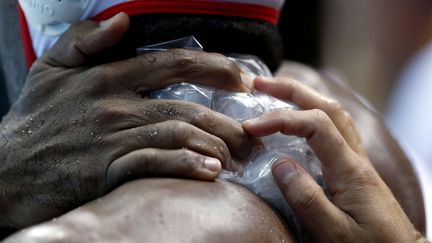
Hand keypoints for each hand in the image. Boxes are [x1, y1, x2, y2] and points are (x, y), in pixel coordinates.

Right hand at [0, 13, 253, 228]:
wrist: (6, 170)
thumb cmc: (34, 119)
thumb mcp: (50, 68)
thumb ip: (83, 40)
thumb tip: (122, 20)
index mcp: (106, 76)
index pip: (172, 64)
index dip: (215, 68)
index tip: (242, 79)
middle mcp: (114, 105)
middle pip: (187, 106)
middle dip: (227, 119)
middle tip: (250, 133)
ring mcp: (113, 138)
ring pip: (179, 135)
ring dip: (215, 146)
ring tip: (236, 156)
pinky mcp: (109, 170)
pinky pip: (158, 165)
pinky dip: (187, 166)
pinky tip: (209, 172)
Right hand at [243, 77, 425, 242]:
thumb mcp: (335, 233)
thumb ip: (307, 199)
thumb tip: (279, 163)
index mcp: (350, 169)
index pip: (315, 124)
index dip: (280, 119)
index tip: (251, 128)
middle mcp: (354, 156)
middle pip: (327, 106)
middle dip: (291, 90)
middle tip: (259, 84)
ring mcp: (355, 160)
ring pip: (333, 113)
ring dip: (302, 97)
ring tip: (274, 93)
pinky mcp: (353, 168)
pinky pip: (333, 129)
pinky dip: (311, 114)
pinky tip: (298, 122)